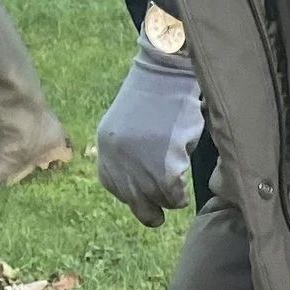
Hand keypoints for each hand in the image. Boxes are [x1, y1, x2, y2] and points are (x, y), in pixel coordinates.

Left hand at [94, 33, 203, 223]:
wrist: (165, 77)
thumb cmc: (151, 100)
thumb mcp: (124, 131)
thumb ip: (125, 159)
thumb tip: (139, 190)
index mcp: (106, 155)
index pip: (118, 191)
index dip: (136, 193)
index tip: (149, 188)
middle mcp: (119, 167)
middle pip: (139, 206)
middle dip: (152, 211)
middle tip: (163, 211)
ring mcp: (141, 171)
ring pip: (159, 203)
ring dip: (171, 196)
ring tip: (177, 176)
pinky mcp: (164, 171)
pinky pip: (175, 198)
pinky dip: (182, 193)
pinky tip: (184, 175)